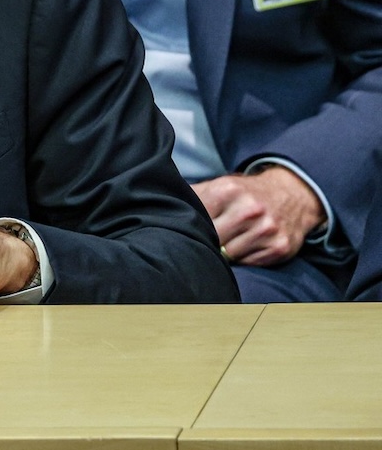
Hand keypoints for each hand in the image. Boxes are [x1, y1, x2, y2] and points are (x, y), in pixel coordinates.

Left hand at [193, 167, 321, 266]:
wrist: (291, 195)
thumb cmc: (245, 194)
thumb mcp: (219, 185)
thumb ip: (192, 196)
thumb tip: (159, 204)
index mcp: (228, 191)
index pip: (196, 220)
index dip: (190, 228)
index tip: (188, 231)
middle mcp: (250, 209)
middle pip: (212, 240)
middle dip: (206, 242)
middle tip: (204, 242)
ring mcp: (267, 230)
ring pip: (229, 256)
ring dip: (224, 253)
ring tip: (226, 243)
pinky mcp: (279, 247)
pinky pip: (249, 264)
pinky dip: (243, 259)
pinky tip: (245, 247)